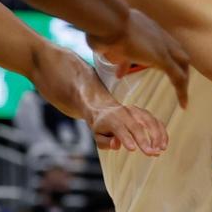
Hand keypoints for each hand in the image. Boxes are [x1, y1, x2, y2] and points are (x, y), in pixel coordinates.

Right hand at [33, 47, 168, 155]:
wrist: (47, 60)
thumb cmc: (67, 80)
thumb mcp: (85, 108)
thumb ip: (100, 127)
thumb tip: (116, 143)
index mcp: (113, 103)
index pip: (141, 115)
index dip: (154, 128)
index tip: (164, 143)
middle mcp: (108, 102)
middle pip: (136, 117)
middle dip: (149, 135)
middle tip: (158, 152)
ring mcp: (96, 102)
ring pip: (121, 120)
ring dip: (133, 135)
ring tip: (142, 151)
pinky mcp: (82, 103)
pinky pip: (100, 119)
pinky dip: (111, 131)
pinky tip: (118, 143)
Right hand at [88, 8, 189, 107]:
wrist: (109, 20)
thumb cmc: (103, 26)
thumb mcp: (106, 37)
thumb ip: (105, 43)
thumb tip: (98, 46)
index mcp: (147, 27)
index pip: (160, 42)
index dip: (163, 53)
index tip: (158, 63)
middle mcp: (158, 34)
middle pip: (178, 51)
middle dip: (179, 66)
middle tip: (176, 81)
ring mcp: (163, 46)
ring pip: (183, 63)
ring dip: (183, 78)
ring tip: (182, 96)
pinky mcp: (162, 58)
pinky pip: (178, 77)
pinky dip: (182, 91)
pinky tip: (183, 104)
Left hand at [90, 103, 168, 155]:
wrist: (105, 110)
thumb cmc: (102, 128)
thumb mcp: (98, 136)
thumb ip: (106, 143)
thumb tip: (116, 145)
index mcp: (111, 118)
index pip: (119, 128)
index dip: (126, 138)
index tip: (133, 149)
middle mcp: (125, 112)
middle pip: (136, 125)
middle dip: (145, 140)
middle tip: (151, 153)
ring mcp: (137, 111)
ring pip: (150, 120)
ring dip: (157, 135)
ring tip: (161, 149)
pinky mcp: (145, 113)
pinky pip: (156, 121)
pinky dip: (162, 132)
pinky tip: (164, 144)